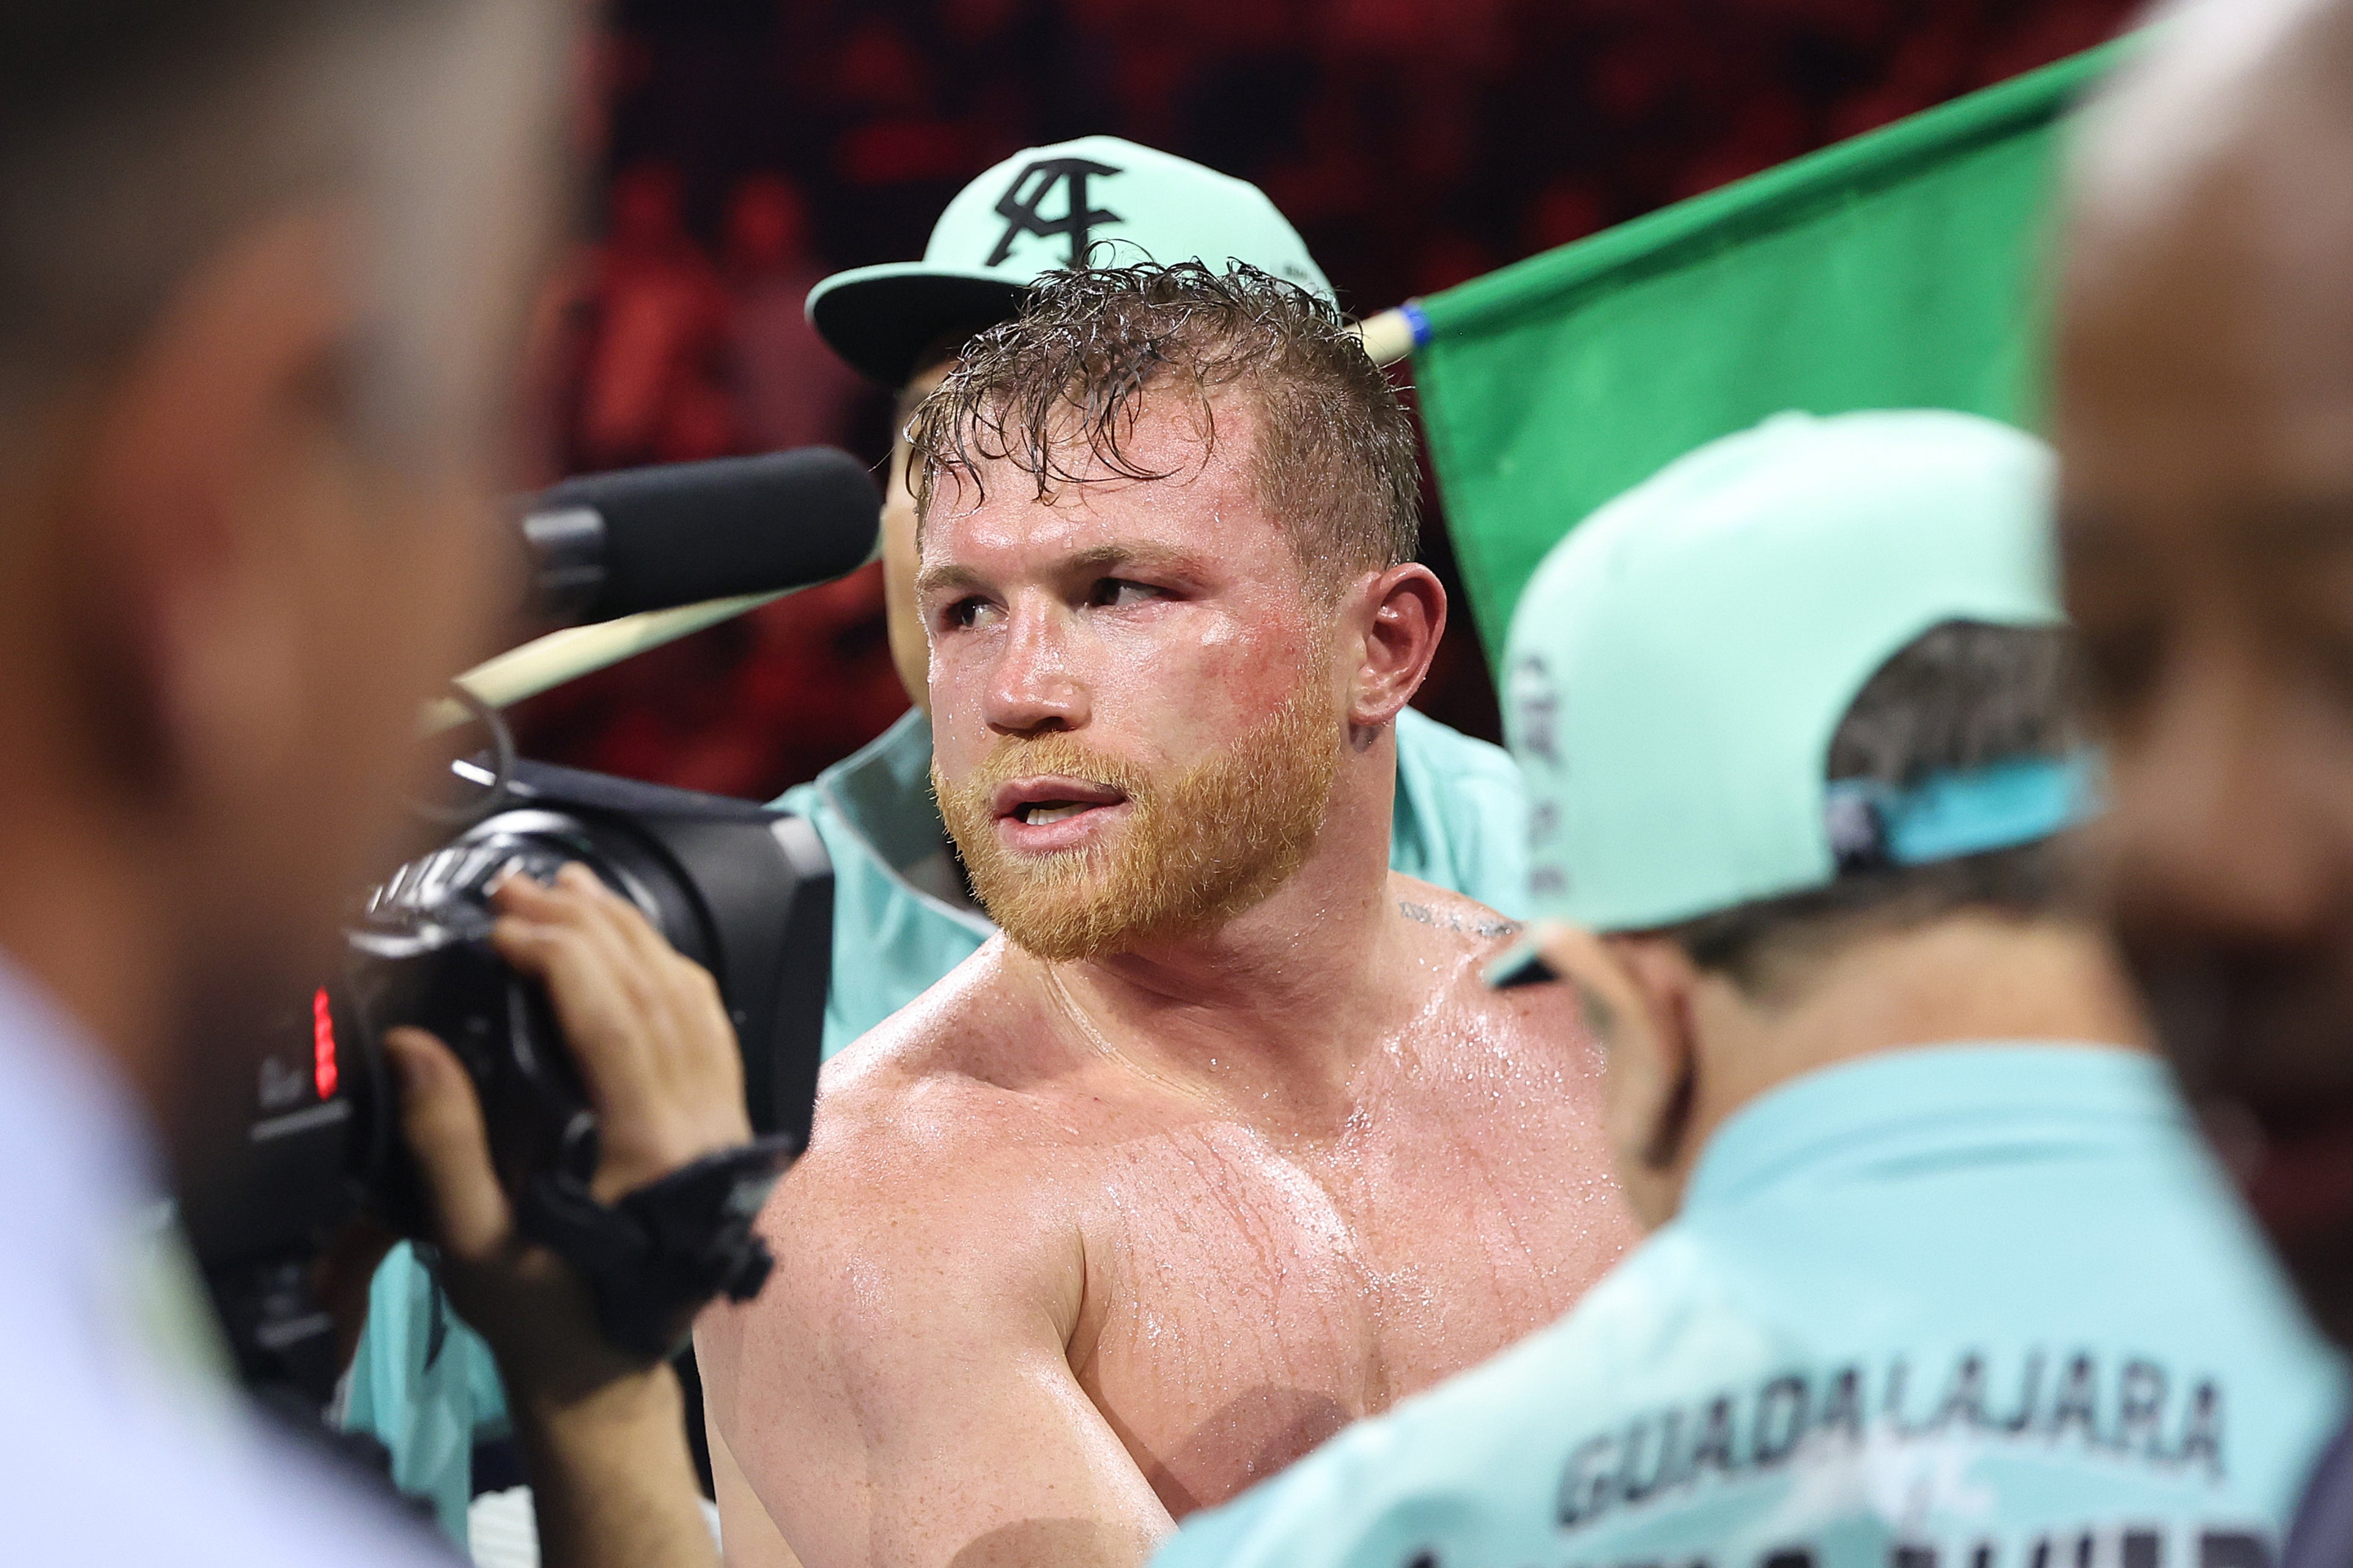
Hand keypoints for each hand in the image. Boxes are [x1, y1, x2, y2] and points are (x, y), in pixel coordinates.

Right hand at [384, 862, 751, 1395]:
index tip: (501, 922)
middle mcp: (705, 1128)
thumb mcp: (475, 1241)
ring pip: (693, 997)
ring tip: (570, 890)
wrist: (609, 1379)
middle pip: (657, 990)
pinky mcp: (728, 1125)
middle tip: (520, 887)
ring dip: (632, 933)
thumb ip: (445, 1139)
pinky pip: (711, 1024)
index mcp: (650, 1154)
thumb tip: (413, 1044)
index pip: (616, 1017)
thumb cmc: (543, 1320)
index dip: (560, 954)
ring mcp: (727, 1123)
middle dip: (587, 925)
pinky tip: (630, 942)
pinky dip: (670, 970)